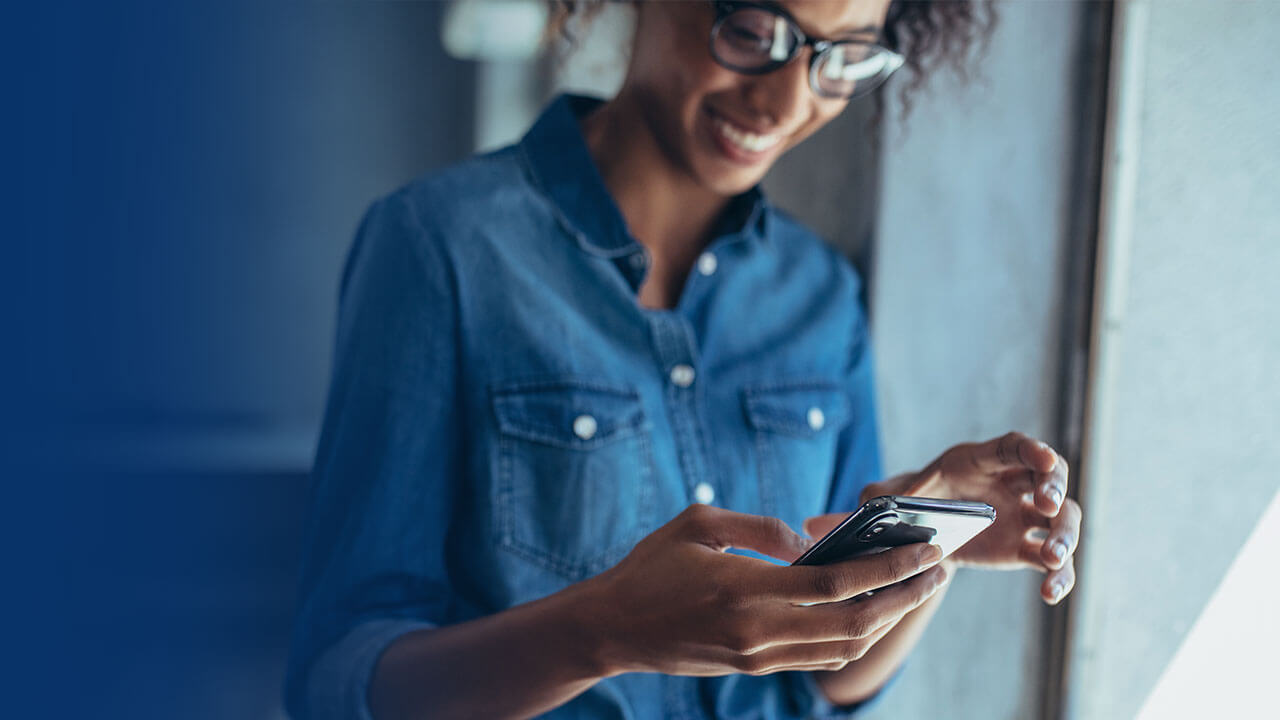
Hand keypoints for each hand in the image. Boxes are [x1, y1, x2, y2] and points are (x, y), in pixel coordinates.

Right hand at [580, 504, 949, 677]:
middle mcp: (760, 631)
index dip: (889, 567)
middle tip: (938, 570)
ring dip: (887, 619)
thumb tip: (808, 542)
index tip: (925, 549)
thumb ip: (760, 527)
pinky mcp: (755, 667)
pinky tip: (871, 612)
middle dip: (905, 596)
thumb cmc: (651, 567)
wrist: (612, 628)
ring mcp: (759, 656)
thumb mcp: (698, 524)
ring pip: (843, 646)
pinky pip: (819, 657)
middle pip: (855, 621)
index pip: (838, 582)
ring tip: (914, 589)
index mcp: (747, 589)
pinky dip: (854, 636)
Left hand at [860, 432, 1081, 604]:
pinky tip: (1051, 593)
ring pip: (1061, 519)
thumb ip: (875, 498)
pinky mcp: (1023, 548)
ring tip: (1051, 557)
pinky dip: (1059, 575)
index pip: (1014, 447)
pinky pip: (1052, 561)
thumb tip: (846, 510)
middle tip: (1047, 505)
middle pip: (1050, 477)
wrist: (920, 533)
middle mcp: (1010, 484)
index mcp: (980, 461)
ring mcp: (1022, 516)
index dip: (1032, 449)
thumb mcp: (888, 496)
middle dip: (1054, 488)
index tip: (1045, 458)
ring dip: (1064, 535)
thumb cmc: (908, 502)